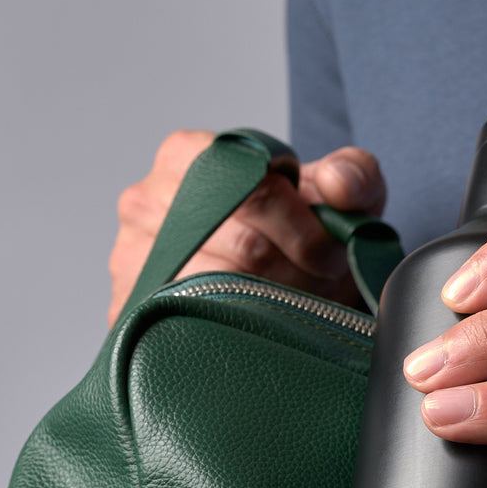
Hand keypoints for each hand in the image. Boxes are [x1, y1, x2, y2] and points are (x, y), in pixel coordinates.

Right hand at [107, 131, 385, 326]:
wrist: (274, 274)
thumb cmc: (297, 228)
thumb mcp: (338, 192)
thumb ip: (353, 174)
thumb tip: (337, 185)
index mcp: (185, 155)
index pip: (252, 189)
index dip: (302, 227)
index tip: (329, 253)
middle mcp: (145, 203)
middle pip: (243, 245)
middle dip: (297, 270)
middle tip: (320, 284)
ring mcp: (133, 260)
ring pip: (222, 292)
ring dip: (275, 304)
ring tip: (295, 302)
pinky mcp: (133, 312)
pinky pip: (194, 328)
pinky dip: (238, 332)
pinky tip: (256, 324)